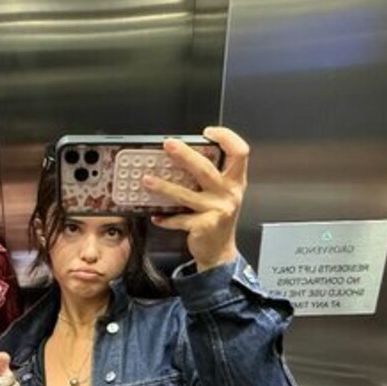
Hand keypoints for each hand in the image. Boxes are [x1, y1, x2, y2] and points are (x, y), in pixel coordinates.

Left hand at [144, 126, 248, 271]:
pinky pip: (178, 219)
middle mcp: (229, 194)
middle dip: (185, 155)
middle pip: (206, 169)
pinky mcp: (204, 226)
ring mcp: (217, 211)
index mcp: (235, 181)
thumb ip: (213, 175)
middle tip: (168, 145)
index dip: (226, 138)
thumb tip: (184, 154)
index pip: (240, 152)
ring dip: (163, 186)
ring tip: (146, 180)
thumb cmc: (218, 218)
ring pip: (185, 195)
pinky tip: (156, 216)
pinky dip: (165, 218)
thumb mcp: (223, 194)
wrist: (220, 252)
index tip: (208, 133)